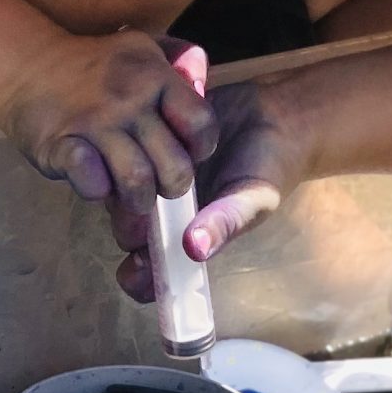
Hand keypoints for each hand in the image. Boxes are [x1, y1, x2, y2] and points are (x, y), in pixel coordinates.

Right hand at [0, 30, 216, 223]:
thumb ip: (181, 62)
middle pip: (174, 166)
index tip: (183, 152)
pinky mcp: (61, 144)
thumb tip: (204, 85)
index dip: (199, 149)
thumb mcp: (143, 47)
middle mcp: (129, 98)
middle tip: (158, 184)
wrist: (27, 65)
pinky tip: (95, 179)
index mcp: (155, 75)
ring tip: (131, 195)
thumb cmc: (92, 67)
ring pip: (137, 181)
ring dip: (137, 199)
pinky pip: (92, 183)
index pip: (201, 124)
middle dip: (171, 186)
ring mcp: (94, 122)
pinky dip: (97, 190)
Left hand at [108, 74, 310, 298]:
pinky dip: (130, 151)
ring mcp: (151, 179)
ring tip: (149, 167)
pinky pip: (124, 153)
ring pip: (117, 193)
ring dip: (125, 184)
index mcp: (183, 241)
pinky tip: (152, 140)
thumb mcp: (252, 200)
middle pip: (123, 233)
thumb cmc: (267, 170)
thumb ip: (225, 224)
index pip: (147, 276)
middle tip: (148, 205)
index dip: (138, 275)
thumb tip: (195, 250)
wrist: (274, 116)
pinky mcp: (148, 143)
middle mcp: (161, 216)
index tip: (143, 260)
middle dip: (128, 225)